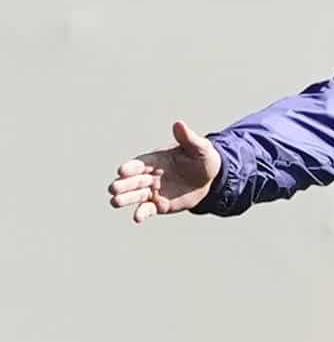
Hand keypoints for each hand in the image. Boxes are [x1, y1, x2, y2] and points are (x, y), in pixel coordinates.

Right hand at [106, 122, 221, 223]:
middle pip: (133, 181)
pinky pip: (148, 209)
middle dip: (123, 184)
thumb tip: (179, 124)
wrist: (212, 178)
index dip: (130, 167)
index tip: (122, 171)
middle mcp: (150, 176)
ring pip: (136, 195)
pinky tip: (137, 218)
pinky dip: (142, 213)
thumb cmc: (202, 159)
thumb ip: (188, 138)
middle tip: (113, 189)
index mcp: (155, 160)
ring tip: (115, 202)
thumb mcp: (199, 148)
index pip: (139, 164)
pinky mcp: (159, 205)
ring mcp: (153, 191)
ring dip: (125, 199)